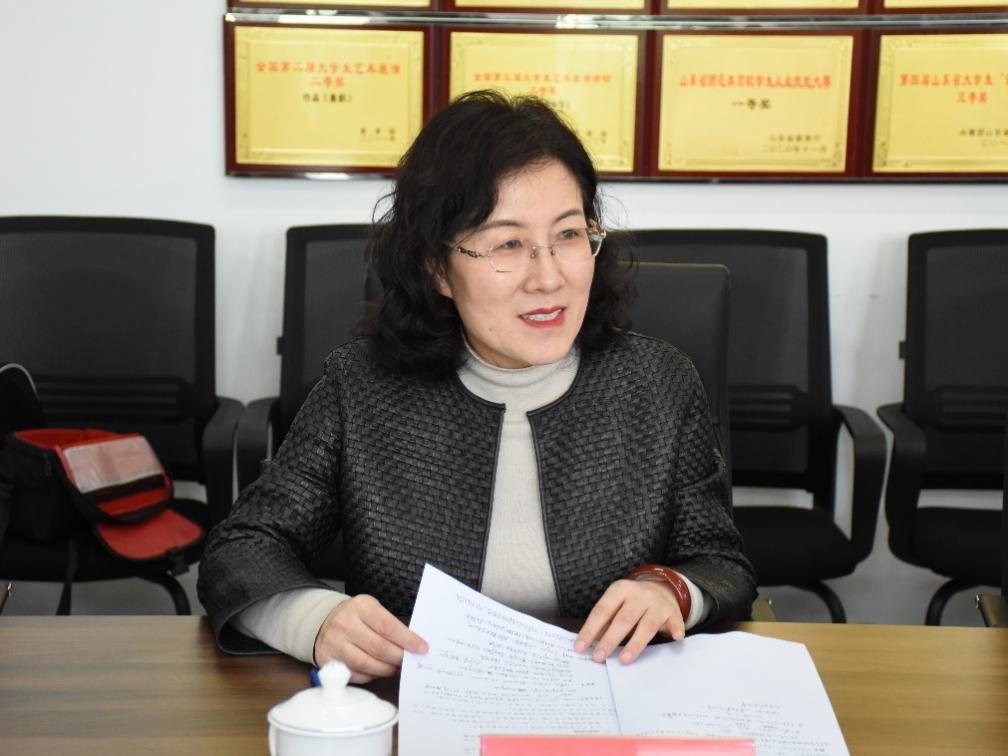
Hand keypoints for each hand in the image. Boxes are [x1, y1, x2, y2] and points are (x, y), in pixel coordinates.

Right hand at [313, 594, 427, 682]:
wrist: (323, 621)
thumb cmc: (356, 617)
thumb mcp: (372, 610)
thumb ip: (390, 625)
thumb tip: (414, 645)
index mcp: (361, 607)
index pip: (388, 626)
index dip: (407, 640)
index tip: (422, 648)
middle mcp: (345, 624)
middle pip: (378, 648)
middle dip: (398, 658)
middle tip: (410, 662)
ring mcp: (335, 643)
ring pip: (367, 664)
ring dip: (386, 669)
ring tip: (396, 668)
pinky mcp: (328, 660)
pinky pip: (355, 674)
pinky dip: (370, 675)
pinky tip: (378, 671)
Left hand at [574, 578, 684, 664]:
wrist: (661, 590)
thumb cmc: (632, 603)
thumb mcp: (616, 605)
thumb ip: (604, 622)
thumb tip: (587, 645)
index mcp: (620, 590)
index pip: (602, 610)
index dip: (590, 629)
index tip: (580, 648)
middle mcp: (639, 595)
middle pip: (624, 619)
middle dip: (610, 639)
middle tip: (599, 657)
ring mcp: (658, 604)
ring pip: (646, 625)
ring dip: (635, 644)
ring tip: (623, 660)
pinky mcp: (673, 613)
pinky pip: (675, 622)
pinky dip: (676, 630)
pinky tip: (675, 639)